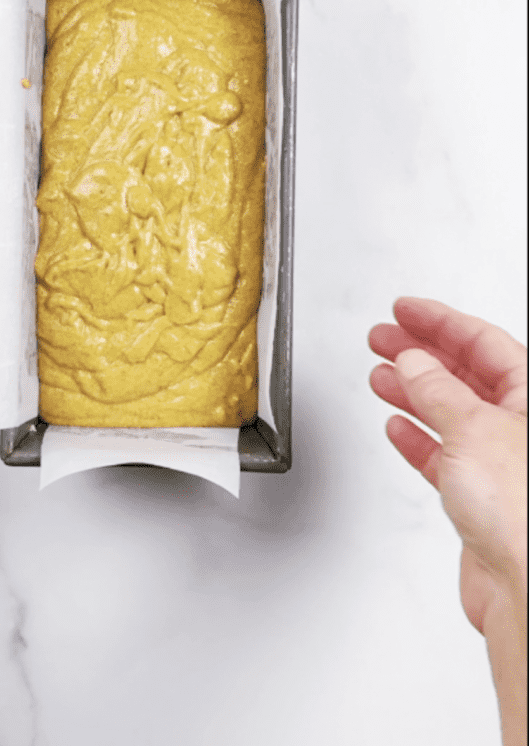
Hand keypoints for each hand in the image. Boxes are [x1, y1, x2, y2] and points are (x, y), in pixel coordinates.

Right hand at [369, 298, 526, 745]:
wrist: (525, 588)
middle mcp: (519, 427)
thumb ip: (437, 390)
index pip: (483, 342)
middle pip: (465, 374)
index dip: (440, 321)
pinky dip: (417, 437)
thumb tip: (414, 360)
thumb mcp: (472, 427)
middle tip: (386, 335)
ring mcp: (499, 461)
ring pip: (449, 412)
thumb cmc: (523, 513)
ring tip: (382, 372)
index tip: (406, 309)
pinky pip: (442, 454)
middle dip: (421, 352)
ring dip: (412, 390)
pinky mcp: (478, 496)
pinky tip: (398, 425)